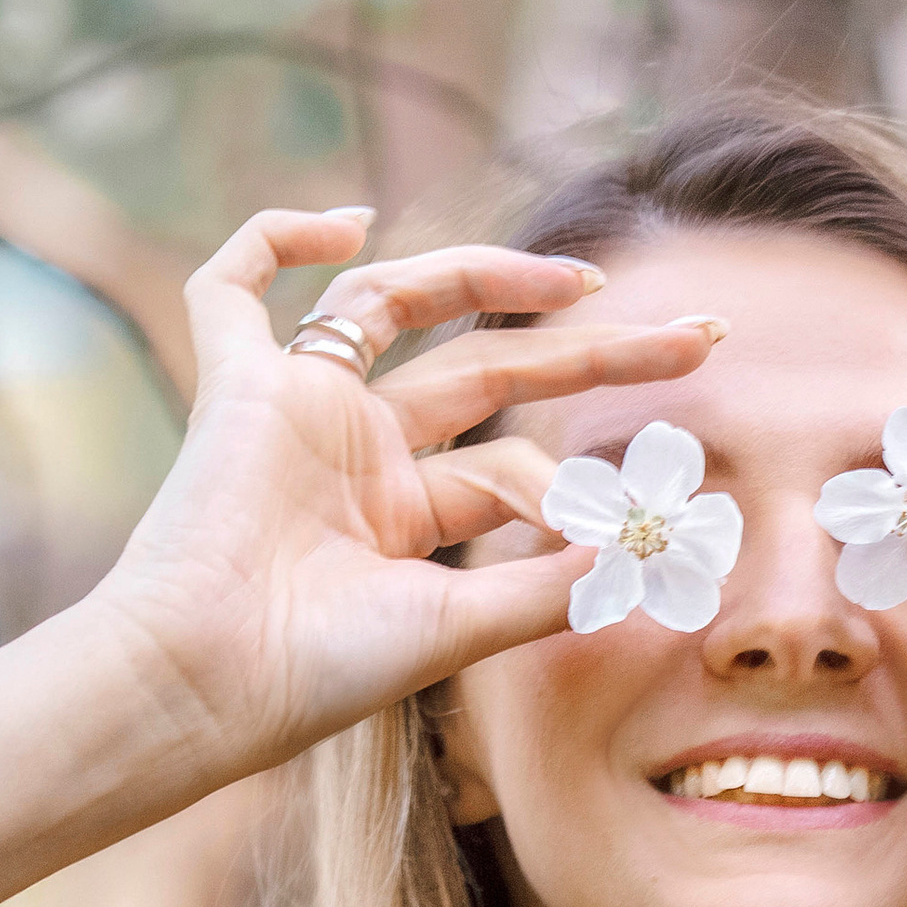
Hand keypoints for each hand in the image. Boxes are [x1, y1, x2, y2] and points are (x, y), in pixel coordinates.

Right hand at [88, 210, 713, 777]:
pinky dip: (272, 239)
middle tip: (701, 335)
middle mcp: (360, 451)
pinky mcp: (237, 389)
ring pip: (396, 303)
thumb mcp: (457, 627)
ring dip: (489, 273)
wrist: (205, 686)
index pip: (512, 465)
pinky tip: (348, 220)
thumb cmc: (318, 673)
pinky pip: (232, 288)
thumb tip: (643, 551)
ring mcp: (301, 412)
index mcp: (408, 514)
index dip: (573, 486)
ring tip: (585, 279)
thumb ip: (544, 587)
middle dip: (596, 352)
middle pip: (492, 368)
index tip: (630, 519)